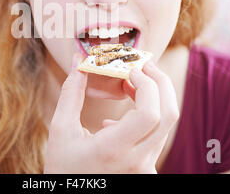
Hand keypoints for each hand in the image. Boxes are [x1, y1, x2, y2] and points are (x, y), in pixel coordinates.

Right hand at [43, 53, 179, 173]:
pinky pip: (158, 136)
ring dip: (155, 97)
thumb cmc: (63, 168)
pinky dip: (149, 115)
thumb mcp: (60, 129)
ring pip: (167, 125)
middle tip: (143, 66)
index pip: (150, 114)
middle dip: (161, 83)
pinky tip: (124, 114)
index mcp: (113, 150)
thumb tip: (79, 61)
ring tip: (132, 83)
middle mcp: (137, 161)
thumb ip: (71, 93)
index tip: (131, 70)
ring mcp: (145, 167)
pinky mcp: (147, 169)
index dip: (147, 85)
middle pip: (168, 116)